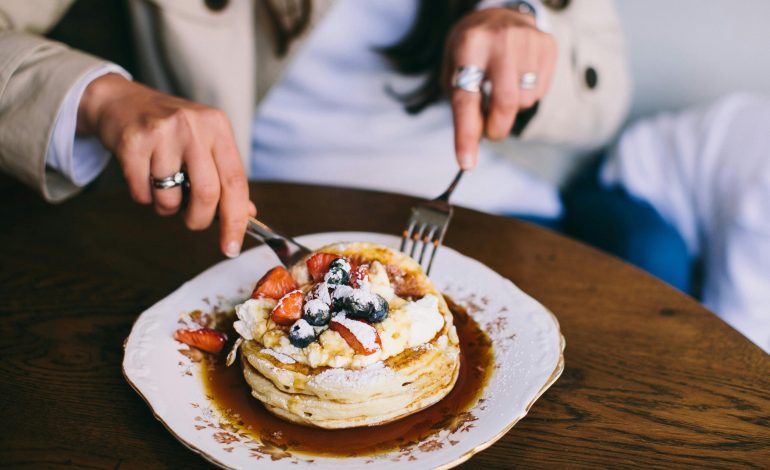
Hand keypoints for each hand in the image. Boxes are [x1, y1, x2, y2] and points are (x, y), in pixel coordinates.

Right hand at [77, 73, 255, 256]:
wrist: (121, 101)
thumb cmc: (170, 130)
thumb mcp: (204, 143)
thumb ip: (225, 177)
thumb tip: (247, 214)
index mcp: (217, 127)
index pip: (236, 182)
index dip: (236, 220)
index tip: (231, 247)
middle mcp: (193, 126)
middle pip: (206, 194)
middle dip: (199, 219)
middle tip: (192, 220)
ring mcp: (161, 133)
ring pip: (170, 198)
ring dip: (167, 207)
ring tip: (162, 187)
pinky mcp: (132, 143)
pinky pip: (142, 193)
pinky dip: (143, 197)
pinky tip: (142, 175)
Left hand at [445, 7, 556, 168]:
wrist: (499, 12)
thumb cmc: (471, 49)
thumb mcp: (454, 69)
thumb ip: (463, 105)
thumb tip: (477, 142)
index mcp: (468, 46)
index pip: (466, 98)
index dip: (466, 134)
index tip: (466, 163)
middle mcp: (500, 41)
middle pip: (505, 103)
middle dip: (497, 128)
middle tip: (490, 132)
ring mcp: (528, 41)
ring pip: (525, 100)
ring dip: (511, 108)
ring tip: (502, 88)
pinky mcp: (547, 45)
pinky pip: (539, 91)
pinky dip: (526, 95)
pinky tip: (518, 77)